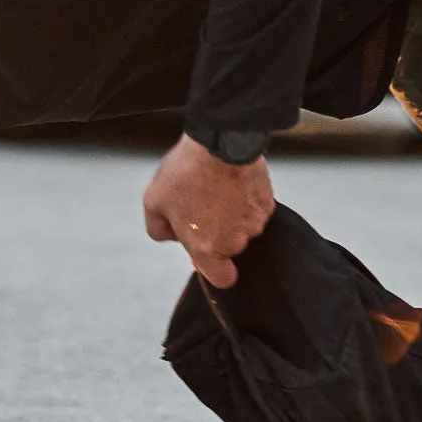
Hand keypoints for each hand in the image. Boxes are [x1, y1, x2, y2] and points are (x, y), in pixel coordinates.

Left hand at [143, 132, 275, 287]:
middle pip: (229, 248)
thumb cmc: (185, 173)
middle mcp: (235, 242)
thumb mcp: (154, 202)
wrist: (220, 142)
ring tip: (214, 188)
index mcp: (207, 249)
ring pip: (242, 228)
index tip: (207, 253)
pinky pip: (254, 209)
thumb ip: (159, 230)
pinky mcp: (268, 203)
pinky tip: (231, 181)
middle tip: (200, 205)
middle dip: (216, 233)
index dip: (216, 269)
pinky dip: (244, 200)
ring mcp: (255, 223)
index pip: (223, 280)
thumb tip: (172, 237)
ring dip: (231, 215)